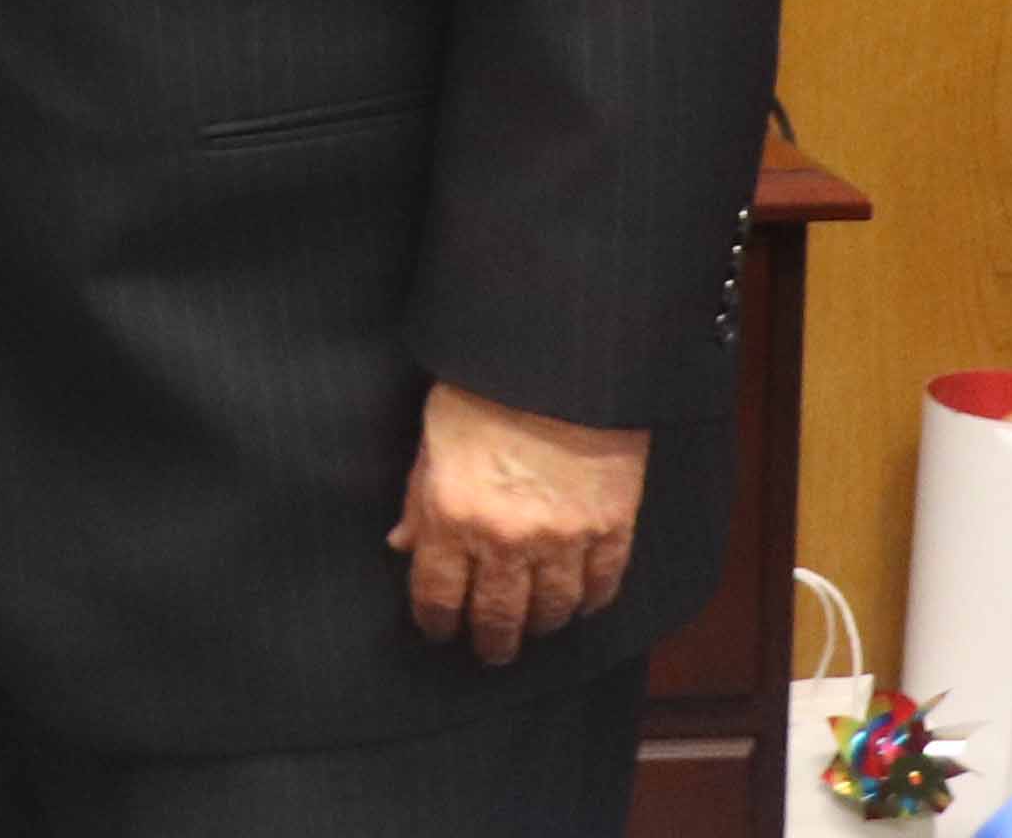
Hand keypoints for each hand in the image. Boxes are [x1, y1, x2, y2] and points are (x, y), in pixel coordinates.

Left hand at [387, 378, 647, 665]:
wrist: (557, 360)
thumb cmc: (483, 389)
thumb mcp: (433, 439)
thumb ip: (418, 499)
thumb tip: (401, 544)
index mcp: (451, 516)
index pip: (436, 595)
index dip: (436, 622)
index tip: (438, 631)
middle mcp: (504, 540)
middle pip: (496, 617)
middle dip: (491, 642)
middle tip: (491, 652)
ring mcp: (562, 538)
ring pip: (550, 610)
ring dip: (540, 626)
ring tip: (534, 628)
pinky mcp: (610, 528)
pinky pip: (601, 586)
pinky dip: (590, 602)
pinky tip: (581, 604)